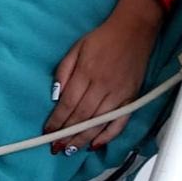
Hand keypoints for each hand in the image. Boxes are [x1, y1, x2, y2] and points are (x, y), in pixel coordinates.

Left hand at [44, 0, 161, 153]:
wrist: (134, 31)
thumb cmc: (102, 39)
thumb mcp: (76, 48)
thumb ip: (64, 71)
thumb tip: (55, 95)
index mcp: (86, 72)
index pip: (68, 103)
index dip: (56, 120)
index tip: (47, 132)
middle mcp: (102, 86)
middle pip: (81, 116)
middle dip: (66, 134)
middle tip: (55, 148)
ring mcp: (118, 94)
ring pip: (98, 123)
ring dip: (82, 139)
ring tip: (69, 150)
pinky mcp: (131, 98)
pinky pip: (119, 122)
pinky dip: (108, 136)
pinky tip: (95, 145)